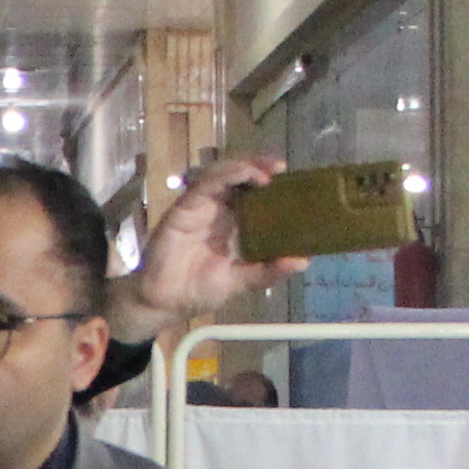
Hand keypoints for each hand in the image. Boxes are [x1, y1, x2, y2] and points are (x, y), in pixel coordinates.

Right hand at [118, 151, 282, 346]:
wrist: (165, 302)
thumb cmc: (198, 290)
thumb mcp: (240, 280)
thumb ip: (267, 270)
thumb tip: (303, 261)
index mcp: (230, 222)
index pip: (251, 192)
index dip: (268, 181)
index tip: (289, 178)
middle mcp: (216, 208)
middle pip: (238, 176)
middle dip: (258, 166)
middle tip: (280, 167)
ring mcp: (199, 206)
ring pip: (222, 173)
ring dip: (244, 167)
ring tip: (266, 171)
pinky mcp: (184, 207)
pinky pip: (204, 184)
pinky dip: (225, 175)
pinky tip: (243, 175)